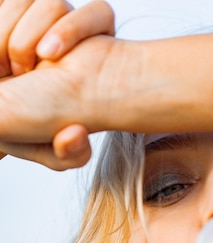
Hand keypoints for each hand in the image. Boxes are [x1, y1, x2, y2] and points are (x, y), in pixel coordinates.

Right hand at [0, 0, 114, 168]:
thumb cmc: (19, 129)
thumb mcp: (47, 150)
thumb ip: (70, 153)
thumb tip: (78, 132)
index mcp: (84, 55)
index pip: (99, 15)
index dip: (74, 27)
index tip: (48, 56)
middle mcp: (60, 28)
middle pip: (57, 3)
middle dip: (30, 38)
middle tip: (18, 73)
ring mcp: (29, 17)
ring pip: (29, 0)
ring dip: (9, 34)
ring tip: (2, 68)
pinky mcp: (9, 13)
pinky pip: (9, 1)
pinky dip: (1, 21)